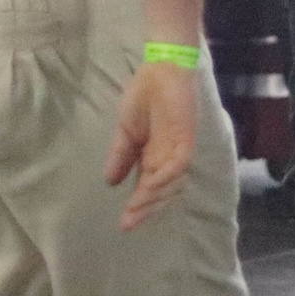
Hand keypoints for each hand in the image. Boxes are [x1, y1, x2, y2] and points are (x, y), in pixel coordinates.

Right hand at [105, 62, 200, 230]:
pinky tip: (149, 187)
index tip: (122, 224)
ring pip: (171, 184)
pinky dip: (165, 178)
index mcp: (155, 157)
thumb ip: (120, 156)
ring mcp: (179, 150)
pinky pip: (177, 165)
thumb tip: (109, 182)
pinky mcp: (186, 139)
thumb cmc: (144, 97)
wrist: (160, 71)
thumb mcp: (126, 131)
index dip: (137, 206)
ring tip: (136, 209)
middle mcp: (169, 159)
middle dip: (145, 209)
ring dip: (154, 198)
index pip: (147, 188)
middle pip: (161, 193)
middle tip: (128, 223)